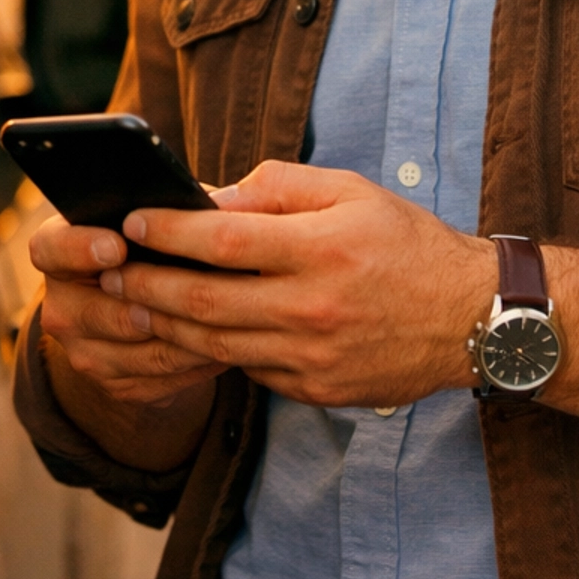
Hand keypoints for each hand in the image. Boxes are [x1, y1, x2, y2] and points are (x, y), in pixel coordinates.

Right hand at [28, 211, 227, 467]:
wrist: (134, 308)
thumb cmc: (148, 245)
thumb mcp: (149, 220)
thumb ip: (169, 209)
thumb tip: (214, 207)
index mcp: (58, 253)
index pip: (52, 249)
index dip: (80, 249)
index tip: (115, 246)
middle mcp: (61, 308)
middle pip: (104, 313)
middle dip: (155, 302)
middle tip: (199, 289)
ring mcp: (84, 353)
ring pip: (145, 351)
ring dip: (193, 335)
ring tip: (234, 316)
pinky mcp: (114, 386)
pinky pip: (163, 377)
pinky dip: (199, 362)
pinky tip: (229, 342)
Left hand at [100, 160, 497, 408]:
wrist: (471, 318)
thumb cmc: (407, 245)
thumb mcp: (352, 194)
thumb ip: (280, 189)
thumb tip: (214, 197)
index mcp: (321, 249)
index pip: (224, 239)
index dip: (170, 231)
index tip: (132, 220)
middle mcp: (313, 307)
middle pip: (204, 302)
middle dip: (145, 286)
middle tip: (107, 273)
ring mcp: (311, 356)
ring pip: (215, 345)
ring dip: (163, 325)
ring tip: (129, 305)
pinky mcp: (314, 389)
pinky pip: (248, 369)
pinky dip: (211, 351)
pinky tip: (185, 333)